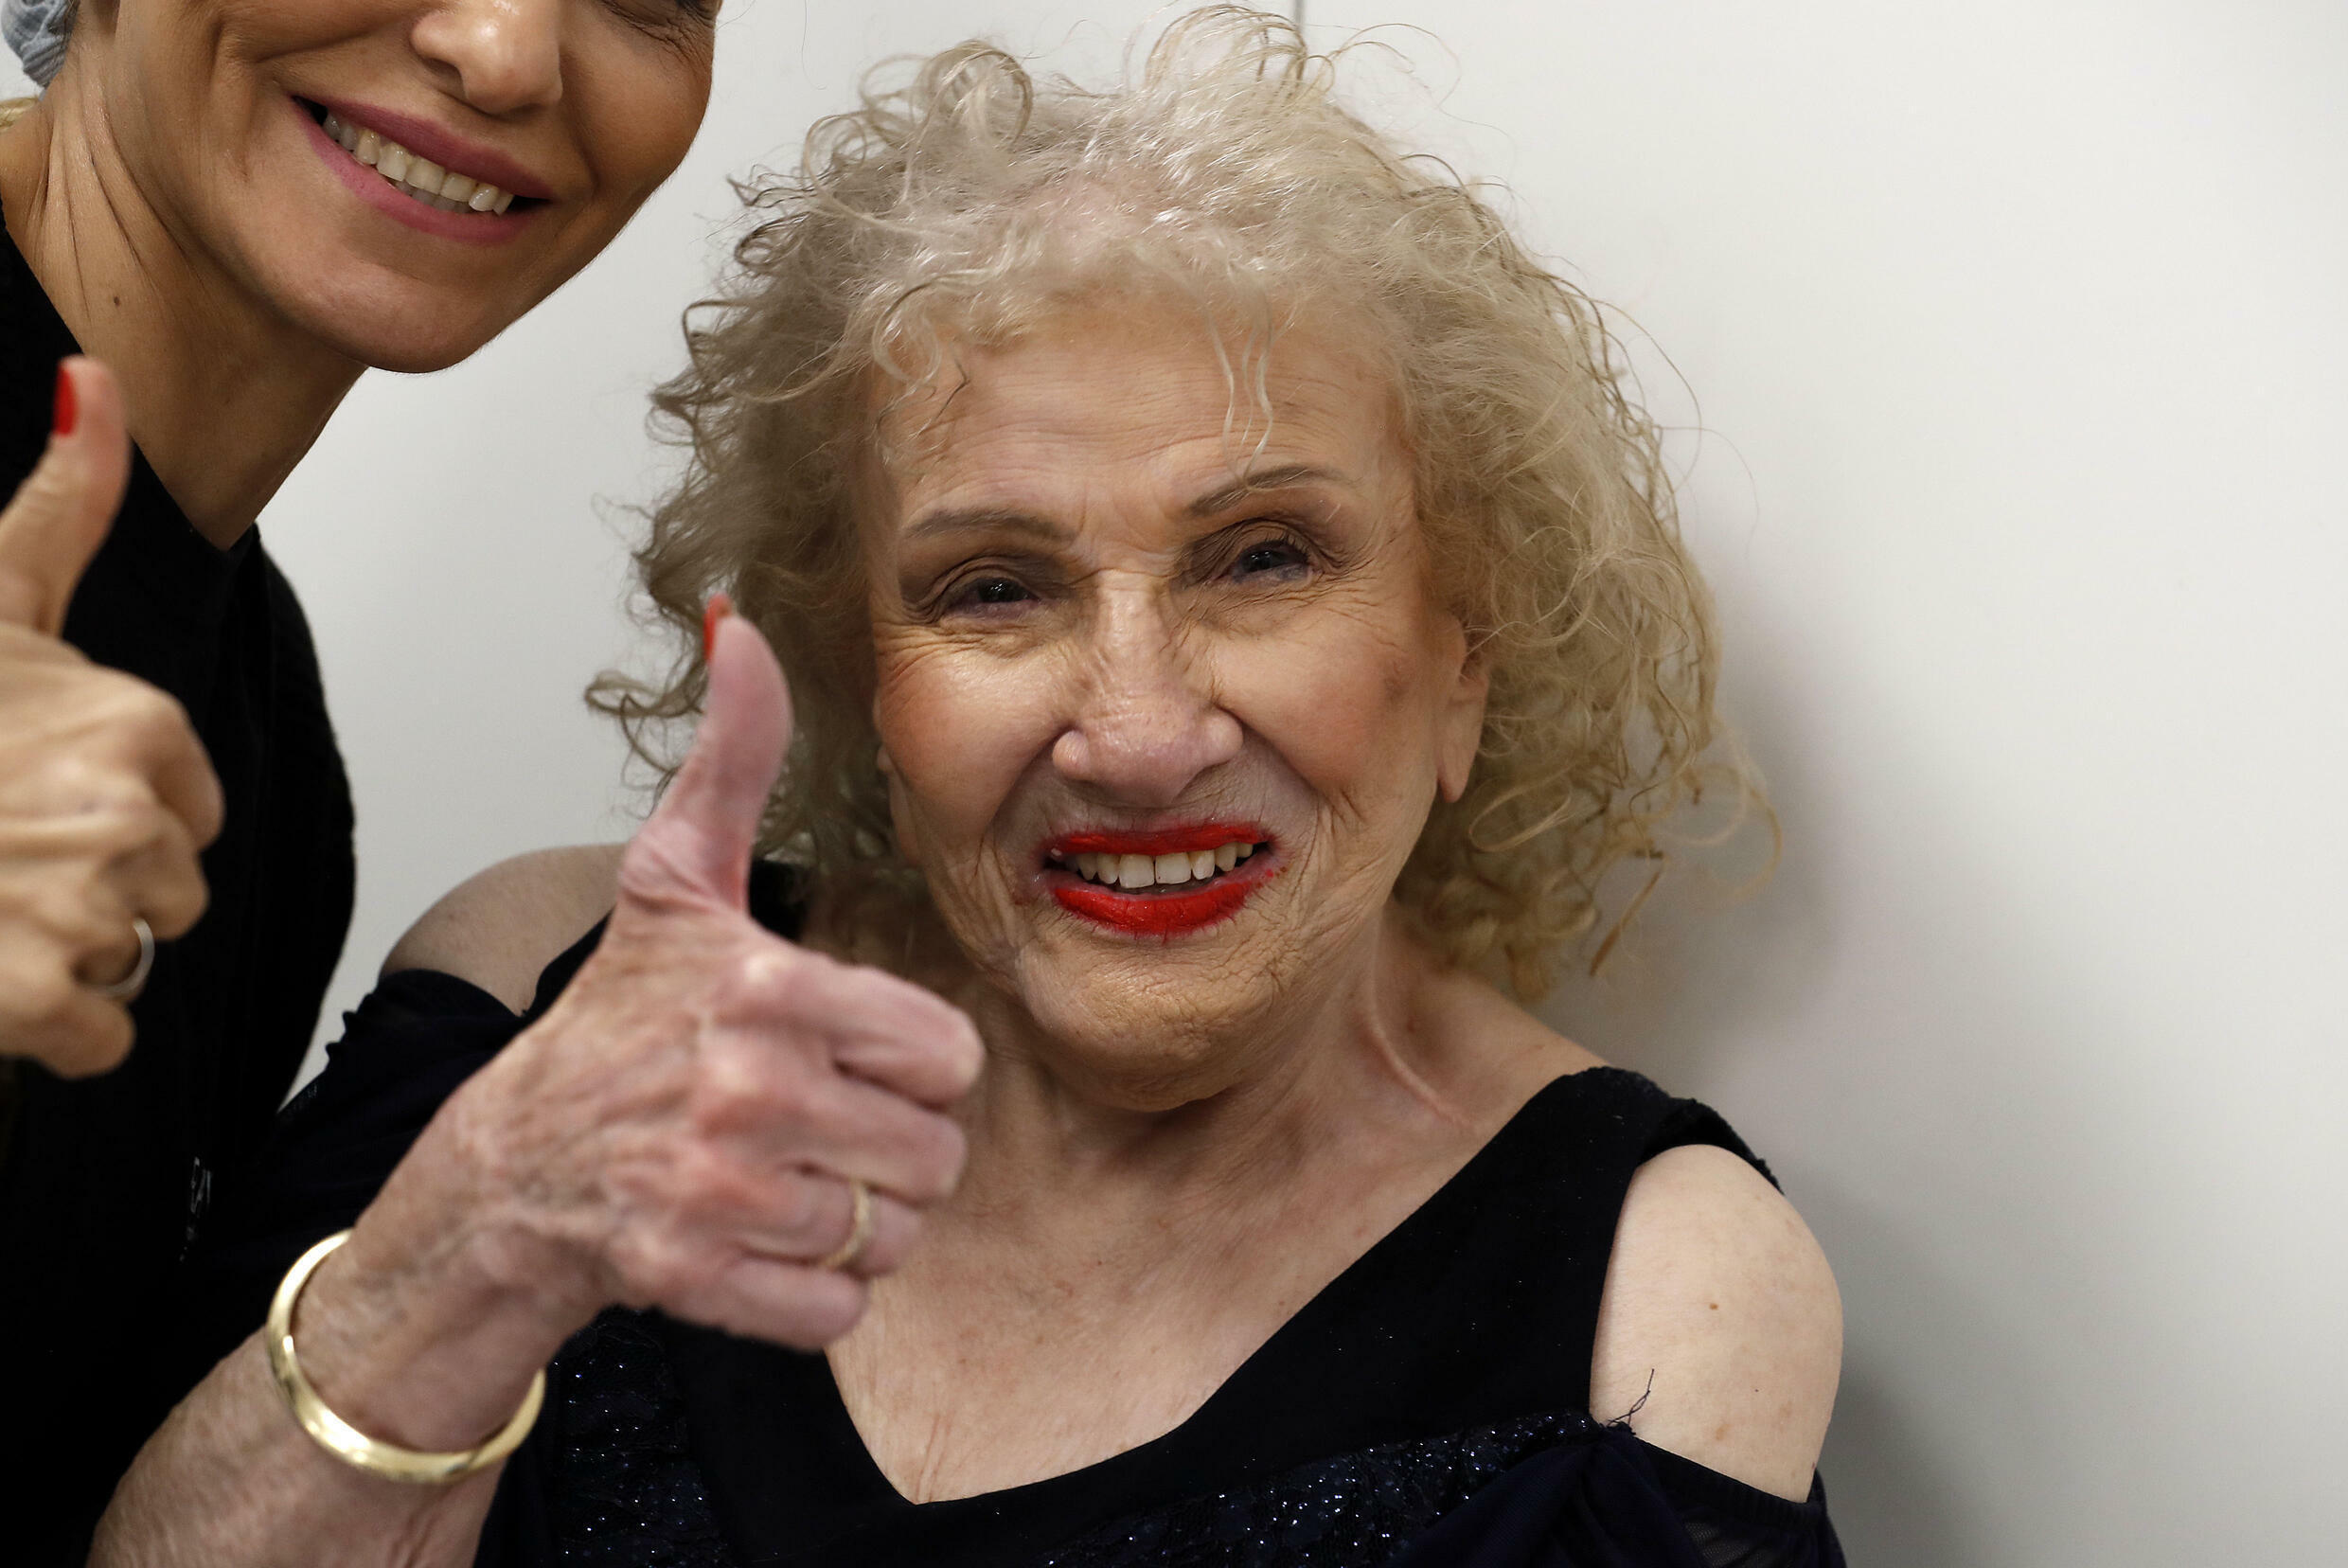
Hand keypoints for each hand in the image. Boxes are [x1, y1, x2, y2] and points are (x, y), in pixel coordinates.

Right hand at [0, 359, 221, 1075]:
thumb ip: (65, 505)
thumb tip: (99, 383)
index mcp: (139, 723)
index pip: (190, 811)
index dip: (112, 815)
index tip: (22, 794)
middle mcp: (129, 812)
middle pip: (173, 892)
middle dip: (93, 886)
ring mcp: (85, 908)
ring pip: (135, 961)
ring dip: (62, 953)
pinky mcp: (40, 1000)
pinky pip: (104, 1039)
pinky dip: (45, 1031)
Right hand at [361, 606, 982, 1373]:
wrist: (507, 1169)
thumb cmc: (612, 1023)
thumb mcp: (674, 879)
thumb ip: (732, 756)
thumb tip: (742, 625)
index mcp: (765, 989)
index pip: (948, 1054)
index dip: (910, 1062)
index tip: (848, 1053)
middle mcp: (744, 1091)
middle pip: (936, 1154)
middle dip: (892, 1148)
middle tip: (818, 1125)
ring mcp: (716, 1195)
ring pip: (893, 1234)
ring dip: (856, 1221)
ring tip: (787, 1180)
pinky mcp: (695, 1282)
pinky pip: (840, 1309)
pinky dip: (817, 1290)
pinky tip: (762, 1241)